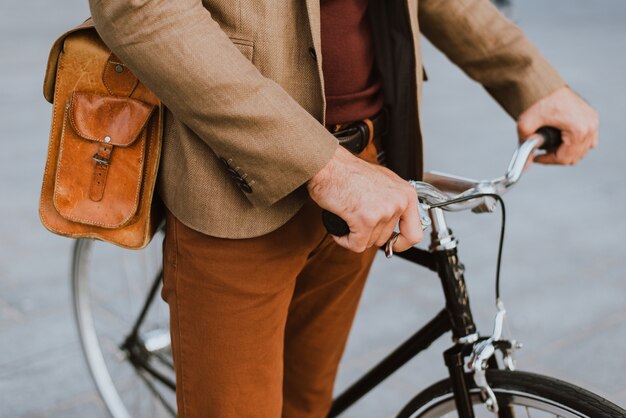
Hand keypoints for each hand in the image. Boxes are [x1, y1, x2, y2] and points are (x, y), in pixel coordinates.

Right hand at [307, 147, 422, 252]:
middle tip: (356, 219)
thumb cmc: (348, 171)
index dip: (401, 243)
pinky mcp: (366, 219)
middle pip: (386, 238)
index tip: (393, 244)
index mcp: (406, 194)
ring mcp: (383, 211)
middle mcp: (398, 202)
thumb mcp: (382, 182)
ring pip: (370, 242)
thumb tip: (394, 220)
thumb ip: (392, 202)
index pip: (414, 233)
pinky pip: (356, 244)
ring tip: (347, 217)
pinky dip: (345, 240)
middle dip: (368, 234)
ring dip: (355, 235)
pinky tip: (340, 227)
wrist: (328, 165)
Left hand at [517, 86, 598, 164]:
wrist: (543, 82)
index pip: (565, 158)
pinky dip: (574, 143)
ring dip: (565, 151)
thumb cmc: (536, 100)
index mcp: (578, 129)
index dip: (548, 160)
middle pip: (575, 156)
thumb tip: (525, 166)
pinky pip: (587, 139)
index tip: (536, 157)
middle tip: (541, 151)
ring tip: (549, 144)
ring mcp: (592, 121)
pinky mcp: (591, 116)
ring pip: (582, 149)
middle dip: (556, 156)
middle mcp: (590, 126)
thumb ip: (525, 147)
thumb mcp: (525, 125)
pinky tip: (559, 139)